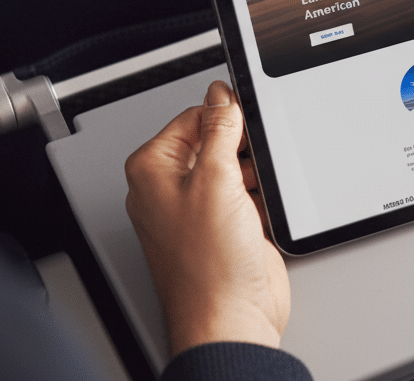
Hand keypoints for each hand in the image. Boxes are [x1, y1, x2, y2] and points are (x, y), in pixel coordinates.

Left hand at [125, 80, 290, 355]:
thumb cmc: (207, 266)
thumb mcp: (217, 179)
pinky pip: (246, 196)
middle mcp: (169, 190)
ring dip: (252, 175)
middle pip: (213, 142)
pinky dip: (259, 198)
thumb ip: (220, 130)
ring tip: (254, 194)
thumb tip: (220, 96)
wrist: (231, 317)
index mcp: (152, 171)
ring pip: (233, 169)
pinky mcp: (225, 229)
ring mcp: (198, 211)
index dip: (221, 114)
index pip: (190, 118)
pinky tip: (261, 211)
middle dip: (239, 148)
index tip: (243, 116)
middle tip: (250, 162)